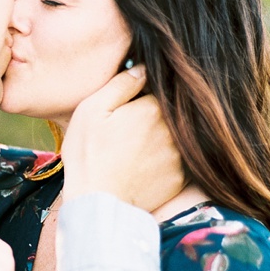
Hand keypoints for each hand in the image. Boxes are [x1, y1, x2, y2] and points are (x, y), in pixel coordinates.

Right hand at [61, 65, 184, 212]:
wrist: (97, 203)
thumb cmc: (88, 154)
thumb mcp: (92, 109)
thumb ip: (121, 84)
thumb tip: (143, 68)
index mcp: (154, 108)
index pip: (161, 89)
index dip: (146, 95)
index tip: (132, 105)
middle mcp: (174, 130)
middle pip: (172, 113)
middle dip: (157, 117)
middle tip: (133, 129)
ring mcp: (180, 156)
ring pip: (178, 137)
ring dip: (164, 138)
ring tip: (138, 149)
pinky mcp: (181, 179)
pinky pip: (180, 162)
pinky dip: (166, 161)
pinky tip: (146, 166)